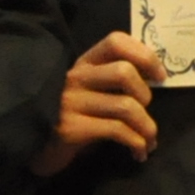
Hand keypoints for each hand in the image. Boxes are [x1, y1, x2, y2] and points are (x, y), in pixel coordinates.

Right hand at [34, 31, 165, 174]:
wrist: (36, 149)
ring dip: (147, 128)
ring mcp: (70, 103)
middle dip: (146, 96)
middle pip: (124, 73)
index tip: (158, 77)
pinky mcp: (70, 129)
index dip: (144, 56)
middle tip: (145, 113)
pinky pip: (117, 131)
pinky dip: (137, 143)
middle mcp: (75, 78)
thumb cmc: (72, 119)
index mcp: (84, 64)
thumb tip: (155, 81)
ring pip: (126, 107)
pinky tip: (138, 152)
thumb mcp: (90, 92)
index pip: (116, 42)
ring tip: (149, 141)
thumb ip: (113, 82)